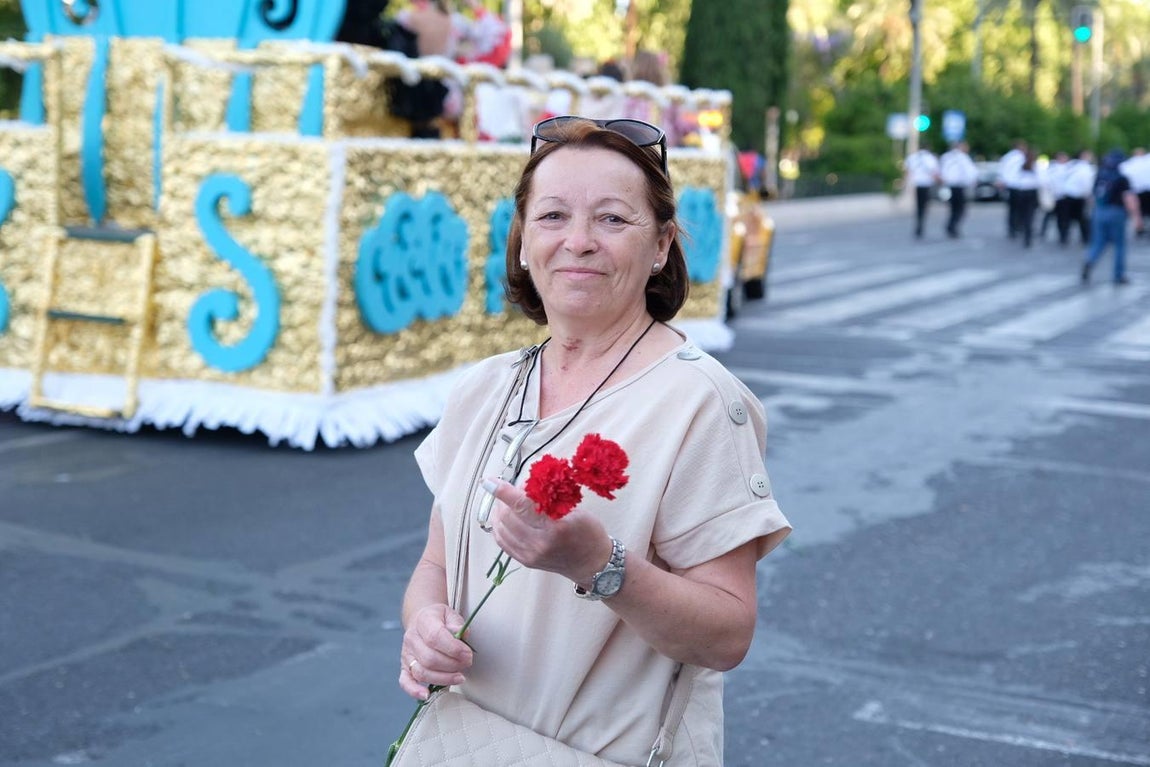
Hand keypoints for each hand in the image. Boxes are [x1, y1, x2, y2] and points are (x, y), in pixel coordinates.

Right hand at [399, 603, 472, 699]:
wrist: (422, 619)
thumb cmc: (439, 619)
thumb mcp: (451, 614)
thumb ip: (457, 623)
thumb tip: (461, 634)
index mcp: (423, 621)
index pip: (435, 637)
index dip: (453, 649)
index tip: (467, 654)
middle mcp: (411, 638)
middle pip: (429, 658)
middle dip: (452, 665)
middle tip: (467, 664)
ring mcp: (406, 654)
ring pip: (422, 672)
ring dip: (444, 678)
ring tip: (459, 677)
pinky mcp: (405, 667)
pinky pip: (405, 682)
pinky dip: (414, 691)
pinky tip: (426, 695)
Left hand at [484, 478, 612, 585]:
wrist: (592, 564)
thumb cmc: (588, 533)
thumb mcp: (573, 509)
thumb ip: (547, 499)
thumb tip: (523, 485)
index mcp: (555, 527)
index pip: (522, 505)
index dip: (503, 491)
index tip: (490, 481)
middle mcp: (540, 542)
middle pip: (508, 515)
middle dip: (505, 498)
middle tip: (514, 490)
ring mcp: (530, 554)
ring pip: (501, 528)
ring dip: (500, 511)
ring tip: (508, 503)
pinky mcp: (525, 560)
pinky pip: (502, 541)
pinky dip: (499, 526)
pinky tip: (503, 518)